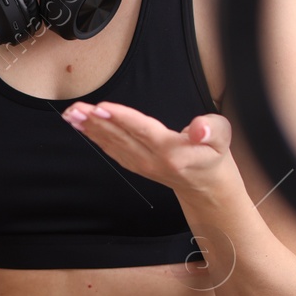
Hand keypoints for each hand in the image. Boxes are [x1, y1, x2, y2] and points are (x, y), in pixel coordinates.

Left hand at [60, 101, 235, 198]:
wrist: (207, 187)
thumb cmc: (214, 157)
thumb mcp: (223, 138)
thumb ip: (212, 129)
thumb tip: (199, 128)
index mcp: (172, 152)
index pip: (142, 130)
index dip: (121, 118)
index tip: (101, 108)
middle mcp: (153, 160)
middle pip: (121, 137)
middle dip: (95, 122)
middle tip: (75, 109)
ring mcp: (142, 165)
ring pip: (112, 144)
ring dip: (90, 129)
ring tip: (72, 115)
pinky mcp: (136, 165)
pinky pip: (112, 150)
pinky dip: (96, 138)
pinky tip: (83, 127)